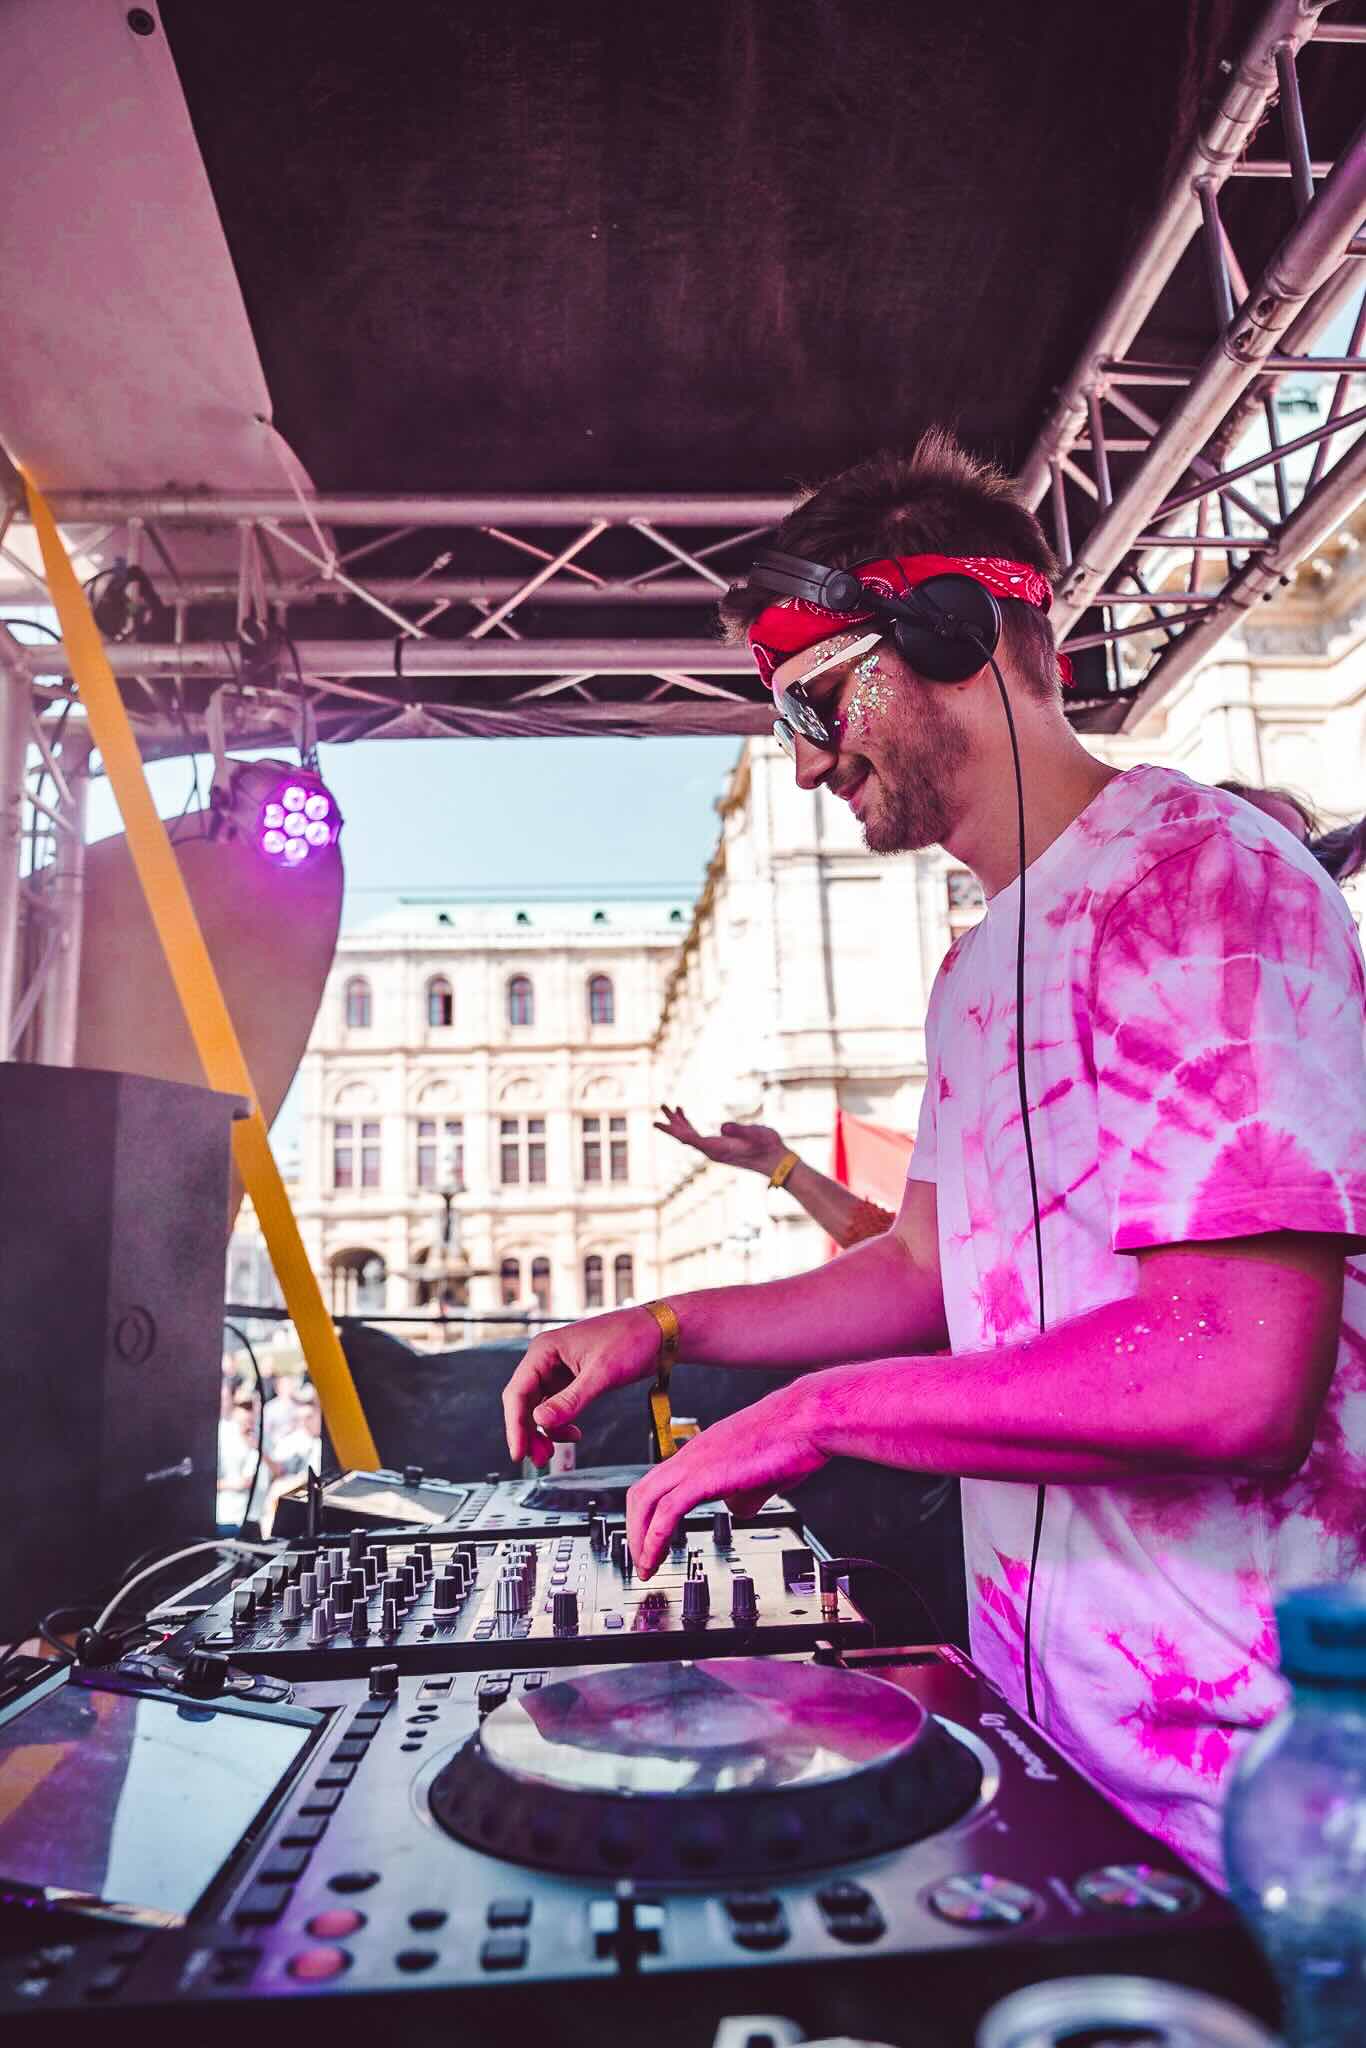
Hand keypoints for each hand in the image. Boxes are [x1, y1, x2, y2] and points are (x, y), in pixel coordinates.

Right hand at [502, 1307, 663, 1465]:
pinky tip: (573, 1434)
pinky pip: (555, 1407)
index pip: (517, 1392)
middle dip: (529, 1432)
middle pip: (524, 1402)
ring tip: (553, 1453)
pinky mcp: (572, 1380)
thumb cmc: (631, 1339)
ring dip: (544, 1431)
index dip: (515, 1425)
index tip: (518, 1452)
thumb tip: (540, 1421)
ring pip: (538, 1407)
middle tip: (540, 1459)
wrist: (659, 1333)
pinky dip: (560, 1424)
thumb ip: (570, 1400)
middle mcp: (546, 1359)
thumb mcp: (601, 1373)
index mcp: (544, 1350)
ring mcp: (558, 1370)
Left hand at [625, 1385, 825, 1576]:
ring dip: (640, 1538)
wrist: (807, 1419)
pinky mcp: (705, 1475)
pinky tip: (656, 1556)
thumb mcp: (762, 1475)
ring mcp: (696, 1462)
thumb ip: (744, 1492)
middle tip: (641, 1560)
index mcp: (702, 1452)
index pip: (659, 1484)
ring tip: (645, 1566)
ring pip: (646, 1500)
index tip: (650, 1539)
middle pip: (641, 1493)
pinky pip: (667, 1509)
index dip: (648, 1514)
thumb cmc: (794, 1439)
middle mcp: (692, 1454)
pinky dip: (655, 1537)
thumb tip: (739, 1508)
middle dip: (635, 1530)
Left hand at [654, 1103, 787, 1177]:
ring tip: (670, 1107)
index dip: (673, 1130)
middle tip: (661, 1107)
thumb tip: (722, 1125)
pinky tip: (687, 1117)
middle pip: (685, 1137)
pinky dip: (690, 1125)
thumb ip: (739, 1129)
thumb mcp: (756, 1133)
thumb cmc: (768, 1145)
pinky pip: (698, 1136)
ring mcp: (715, 1150)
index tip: (658, 1122)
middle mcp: (712, 1151)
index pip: (689, 1139)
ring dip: (680, 1123)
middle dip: (672, 1123)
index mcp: (718, 1148)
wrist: (777, 1161)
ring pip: (690, 1136)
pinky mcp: (720, 1147)